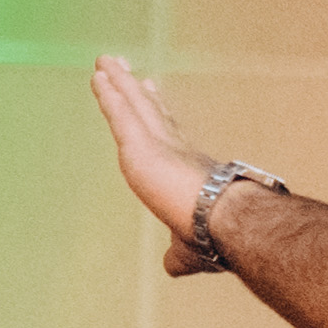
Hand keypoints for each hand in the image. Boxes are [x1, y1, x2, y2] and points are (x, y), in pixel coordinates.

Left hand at [93, 53, 234, 278]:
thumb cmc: (218, 240)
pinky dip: (109, 94)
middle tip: (122, 67)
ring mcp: (158, 146)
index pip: (168, 135)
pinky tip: (98, 76)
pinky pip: (120, 114)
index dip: (158, 114)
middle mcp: (174, 151)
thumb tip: (171, 267)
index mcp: (186, 171)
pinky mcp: (142, 147)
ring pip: (134, 107)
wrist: (228, 226)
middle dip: (135, 91)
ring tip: (104, 60)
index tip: (150, 92)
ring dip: (118, 83)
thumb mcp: (189, 251)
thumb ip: (177, 255)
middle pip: (149, 112)